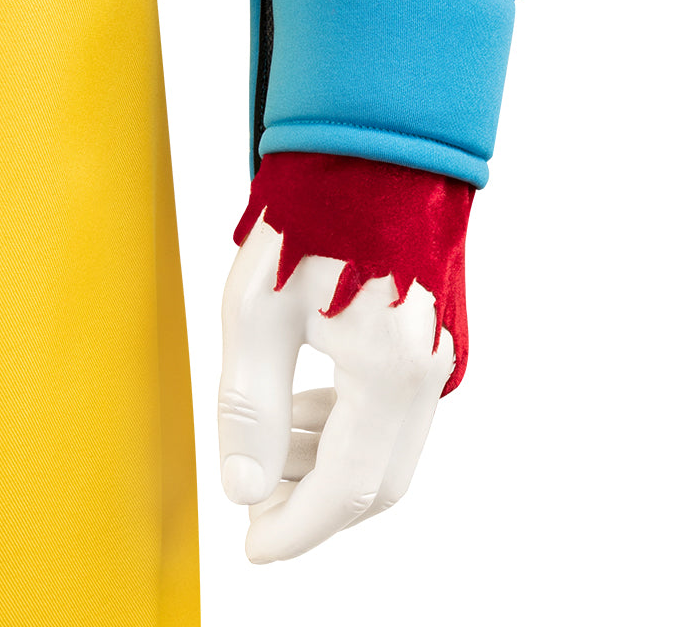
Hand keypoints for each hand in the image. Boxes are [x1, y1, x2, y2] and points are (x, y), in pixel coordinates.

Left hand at [218, 212, 454, 562]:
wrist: (374, 139)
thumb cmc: (314, 208)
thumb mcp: (258, 310)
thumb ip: (252, 409)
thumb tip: (244, 488)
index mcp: (390, 368)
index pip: (346, 489)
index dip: (295, 530)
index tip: (251, 547)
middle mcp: (430, 369)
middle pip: (377, 480)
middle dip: (312, 503)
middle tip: (253, 494)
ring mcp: (442, 350)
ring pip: (391, 445)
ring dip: (330, 461)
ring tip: (271, 437)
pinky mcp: (439, 331)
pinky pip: (402, 407)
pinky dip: (354, 424)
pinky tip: (308, 399)